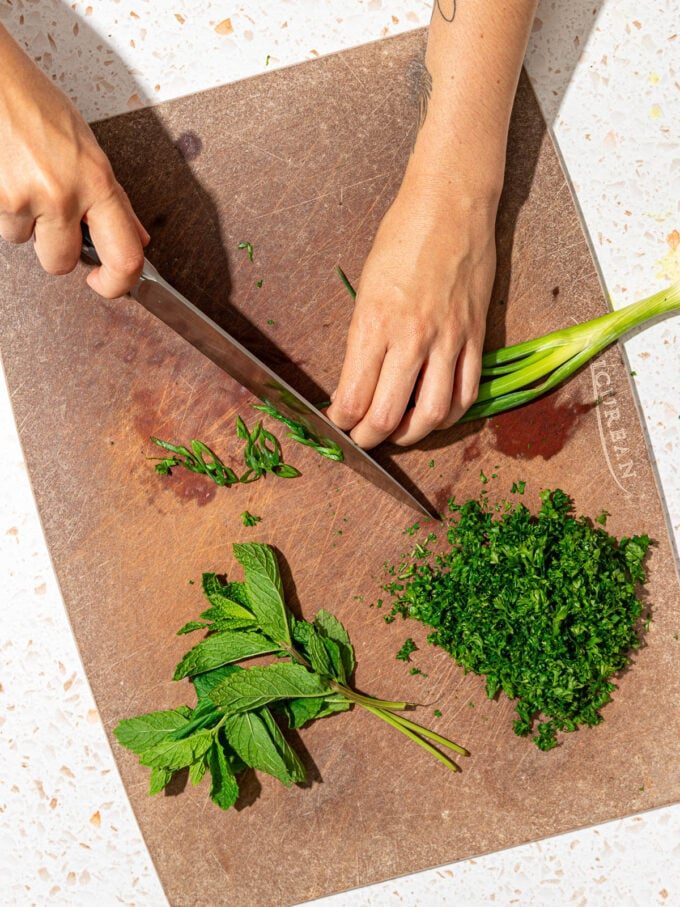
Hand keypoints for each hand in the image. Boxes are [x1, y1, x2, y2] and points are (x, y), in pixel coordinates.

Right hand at [0, 26, 147, 296]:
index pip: (125, 257)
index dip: (118, 283)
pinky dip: (2, 207)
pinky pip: (0, 225)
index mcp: (97, 182)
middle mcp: (63, 194)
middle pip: (62, 264)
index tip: (108, 284)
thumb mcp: (88, 148)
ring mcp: (24, 198)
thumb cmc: (33, 103)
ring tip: (21, 179)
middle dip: (55, 249)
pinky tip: (5, 175)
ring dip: (23, 222)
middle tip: (51, 220)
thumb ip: (114, 199)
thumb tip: (138, 237)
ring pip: (23, 243)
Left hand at [327, 176, 497, 447]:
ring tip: (399, 433)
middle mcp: (411, 338)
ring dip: (411, 435)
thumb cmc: (402, 238)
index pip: (353, 396)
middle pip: (388, 415)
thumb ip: (363, 338)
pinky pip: (467, 393)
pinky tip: (436, 416)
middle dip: (368, 437)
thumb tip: (358, 380)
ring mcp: (448, 340)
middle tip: (362, 439)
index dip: (341, 420)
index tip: (338, 420)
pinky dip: (450, 415)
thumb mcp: (367, 288)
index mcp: (374, 324)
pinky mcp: (476, 337)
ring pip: (432, 414)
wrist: (451, 205)